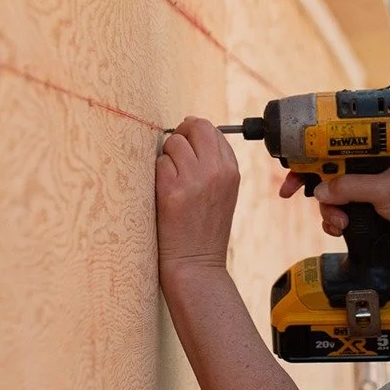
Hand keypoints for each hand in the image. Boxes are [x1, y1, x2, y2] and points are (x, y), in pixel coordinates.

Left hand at [156, 117, 239, 276]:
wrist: (196, 263)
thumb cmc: (205, 229)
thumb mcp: (224, 192)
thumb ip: (214, 163)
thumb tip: (191, 130)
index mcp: (231, 170)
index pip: (213, 130)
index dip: (196, 135)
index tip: (188, 147)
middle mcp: (216, 171)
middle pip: (195, 127)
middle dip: (181, 134)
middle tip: (173, 153)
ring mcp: (195, 180)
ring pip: (174, 143)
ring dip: (167, 156)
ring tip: (171, 179)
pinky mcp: (172, 191)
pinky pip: (159, 162)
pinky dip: (158, 173)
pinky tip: (165, 192)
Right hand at [278, 158, 389, 248]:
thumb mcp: (382, 189)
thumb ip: (350, 188)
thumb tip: (320, 191)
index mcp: (368, 152)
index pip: (332, 147)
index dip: (308, 154)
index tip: (291, 166)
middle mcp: (362, 167)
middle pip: (323, 171)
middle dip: (310, 185)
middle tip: (288, 192)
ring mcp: (360, 189)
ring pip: (328, 196)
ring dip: (328, 210)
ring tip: (340, 222)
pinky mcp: (360, 208)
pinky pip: (336, 212)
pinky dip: (333, 221)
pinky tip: (340, 228)